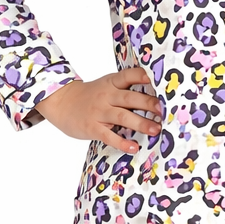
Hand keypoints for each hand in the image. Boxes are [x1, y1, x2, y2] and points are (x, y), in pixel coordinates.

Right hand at [34, 68, 162, 152]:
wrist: (61, 102)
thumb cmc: (91, 96)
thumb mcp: (106, 86)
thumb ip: (125, 89)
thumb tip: (156, 97)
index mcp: (112, 83)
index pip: (128, 76)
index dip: (142, 76)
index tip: (157, 80)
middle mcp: (107, 96)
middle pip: (130, 98)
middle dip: (148, 103)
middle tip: (163, 111)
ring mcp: (99, 112)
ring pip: (122, 116)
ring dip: (140, 123)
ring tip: (156, 130)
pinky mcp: (92, 127)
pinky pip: (109, 135)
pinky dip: (121, 142)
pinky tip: (133, 147)